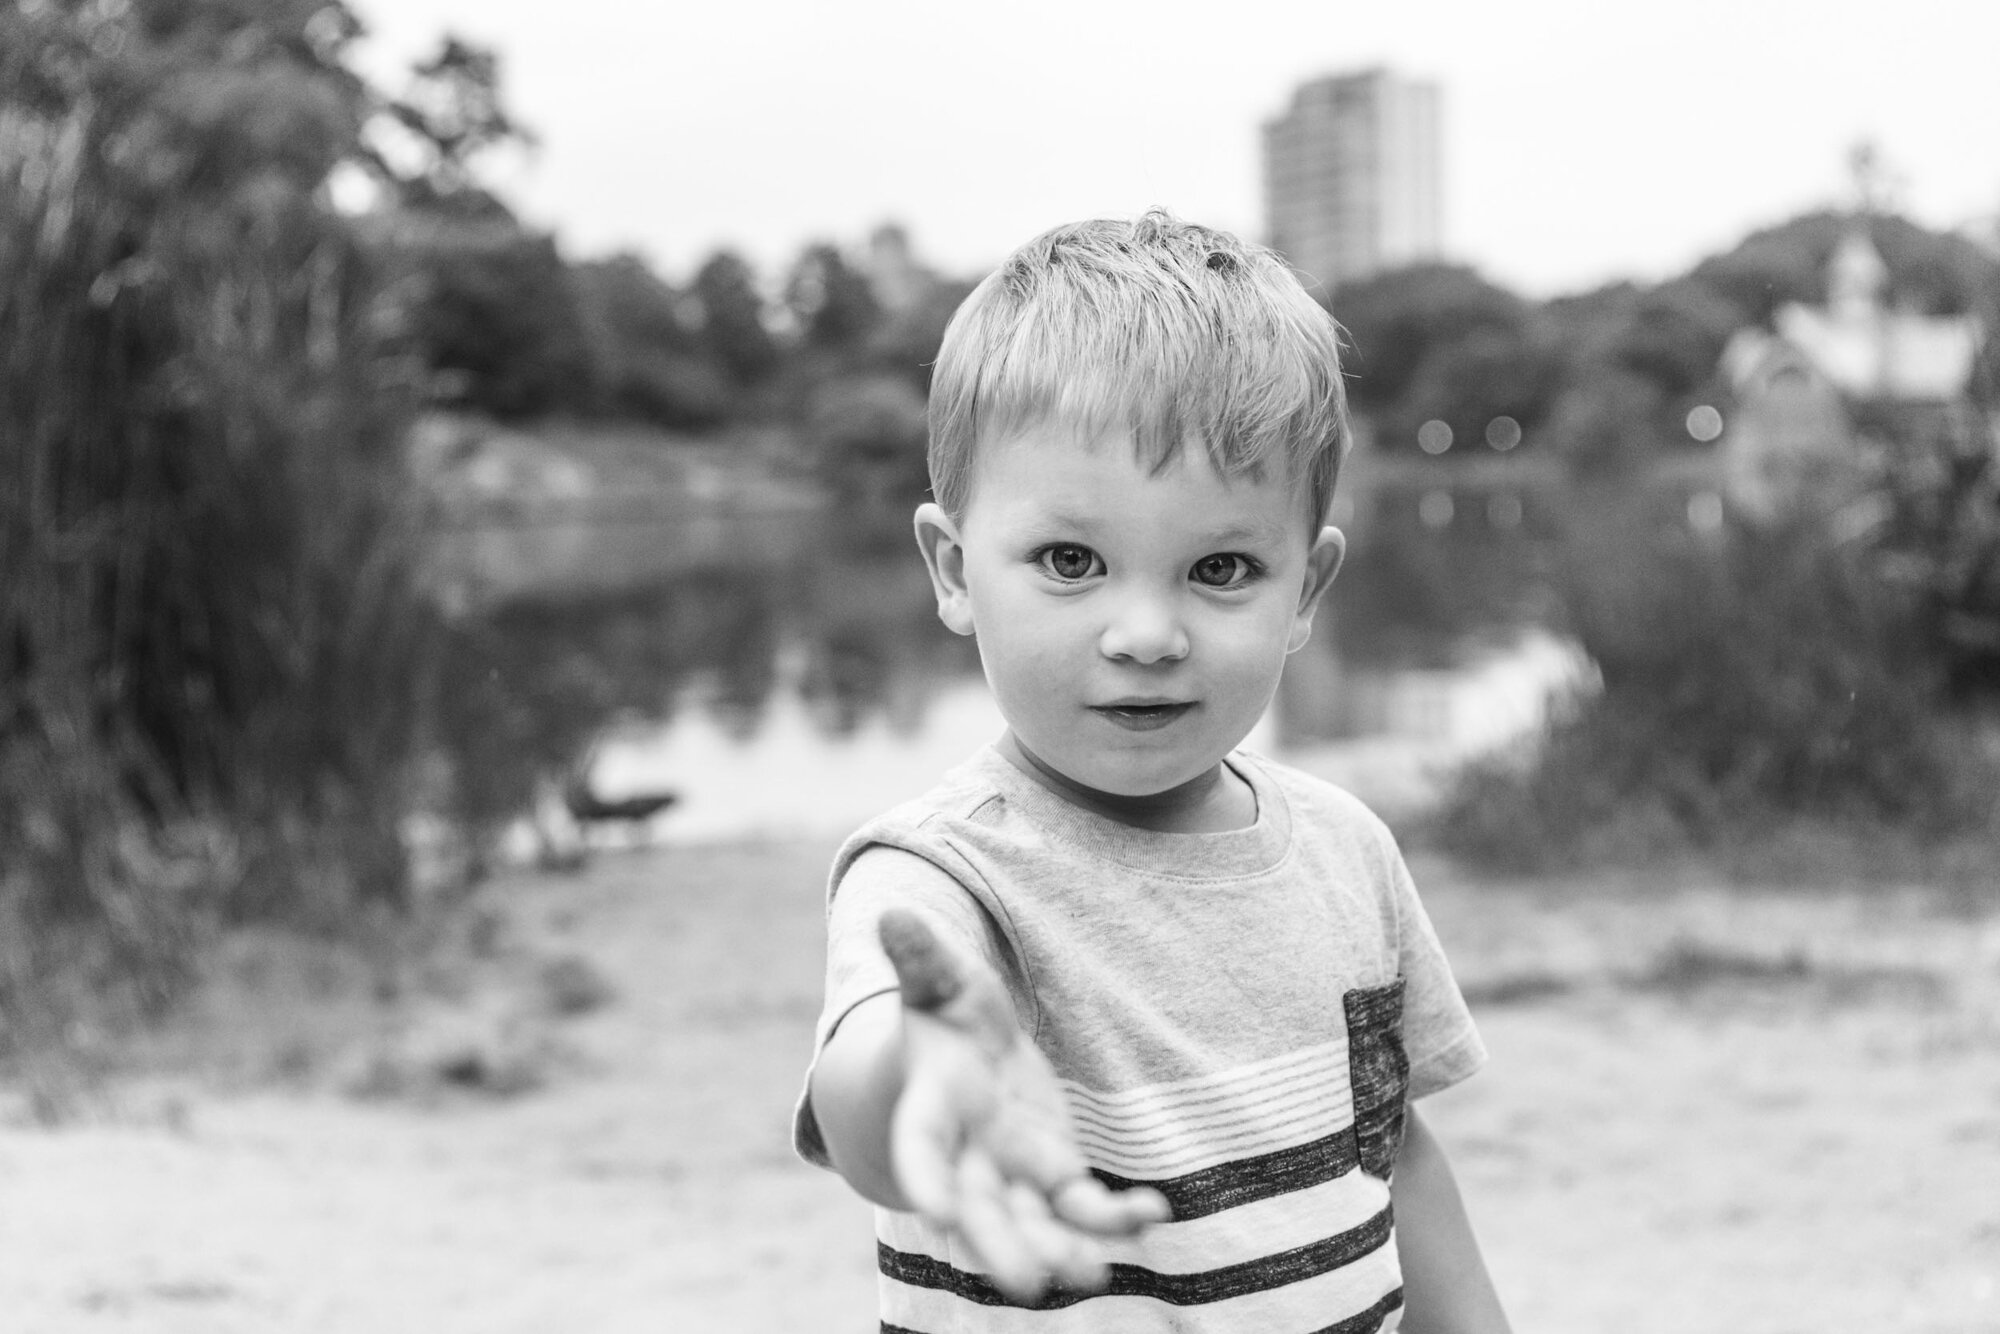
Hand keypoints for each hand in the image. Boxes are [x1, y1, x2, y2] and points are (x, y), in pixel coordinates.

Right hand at [879, 908, 1170, 1302]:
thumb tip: (892, 912)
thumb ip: (919, 957)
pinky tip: (1152, 1216)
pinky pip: (1081, 1205)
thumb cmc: (946, 1012)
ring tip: (1092, 1274)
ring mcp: (1010, 1172)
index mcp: (929, 1108)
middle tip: (1027, 1282)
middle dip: (1000, 1246)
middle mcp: (967, 1154)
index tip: (933, 1212)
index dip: (925, 1178)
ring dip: (1061, 1249)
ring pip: (1031, 1221)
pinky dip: (1113, 1217)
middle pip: (978, 1208)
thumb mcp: (935, 980)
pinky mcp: (1053, 1173)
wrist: (968, 1055)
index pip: (921, 1149)